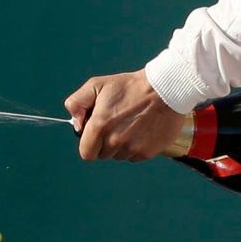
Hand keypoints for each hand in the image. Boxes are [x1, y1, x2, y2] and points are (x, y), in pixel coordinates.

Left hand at [64, 71, 186, 161]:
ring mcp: (132, 148)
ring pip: (119, 155)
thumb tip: (76, 125)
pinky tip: (141, 129)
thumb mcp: (96, 85)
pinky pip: (134, 156)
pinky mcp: (147, 152)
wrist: (164, 89)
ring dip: (121, 145)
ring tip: (130, 124)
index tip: (95, 134)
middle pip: (103, 154)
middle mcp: (115, 141)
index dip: (89, 144)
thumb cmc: (129, 86)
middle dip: (105, 142)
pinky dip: (135, 146)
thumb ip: (76, 103)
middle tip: (115, 123)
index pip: (86, 153)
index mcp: (99, 126)